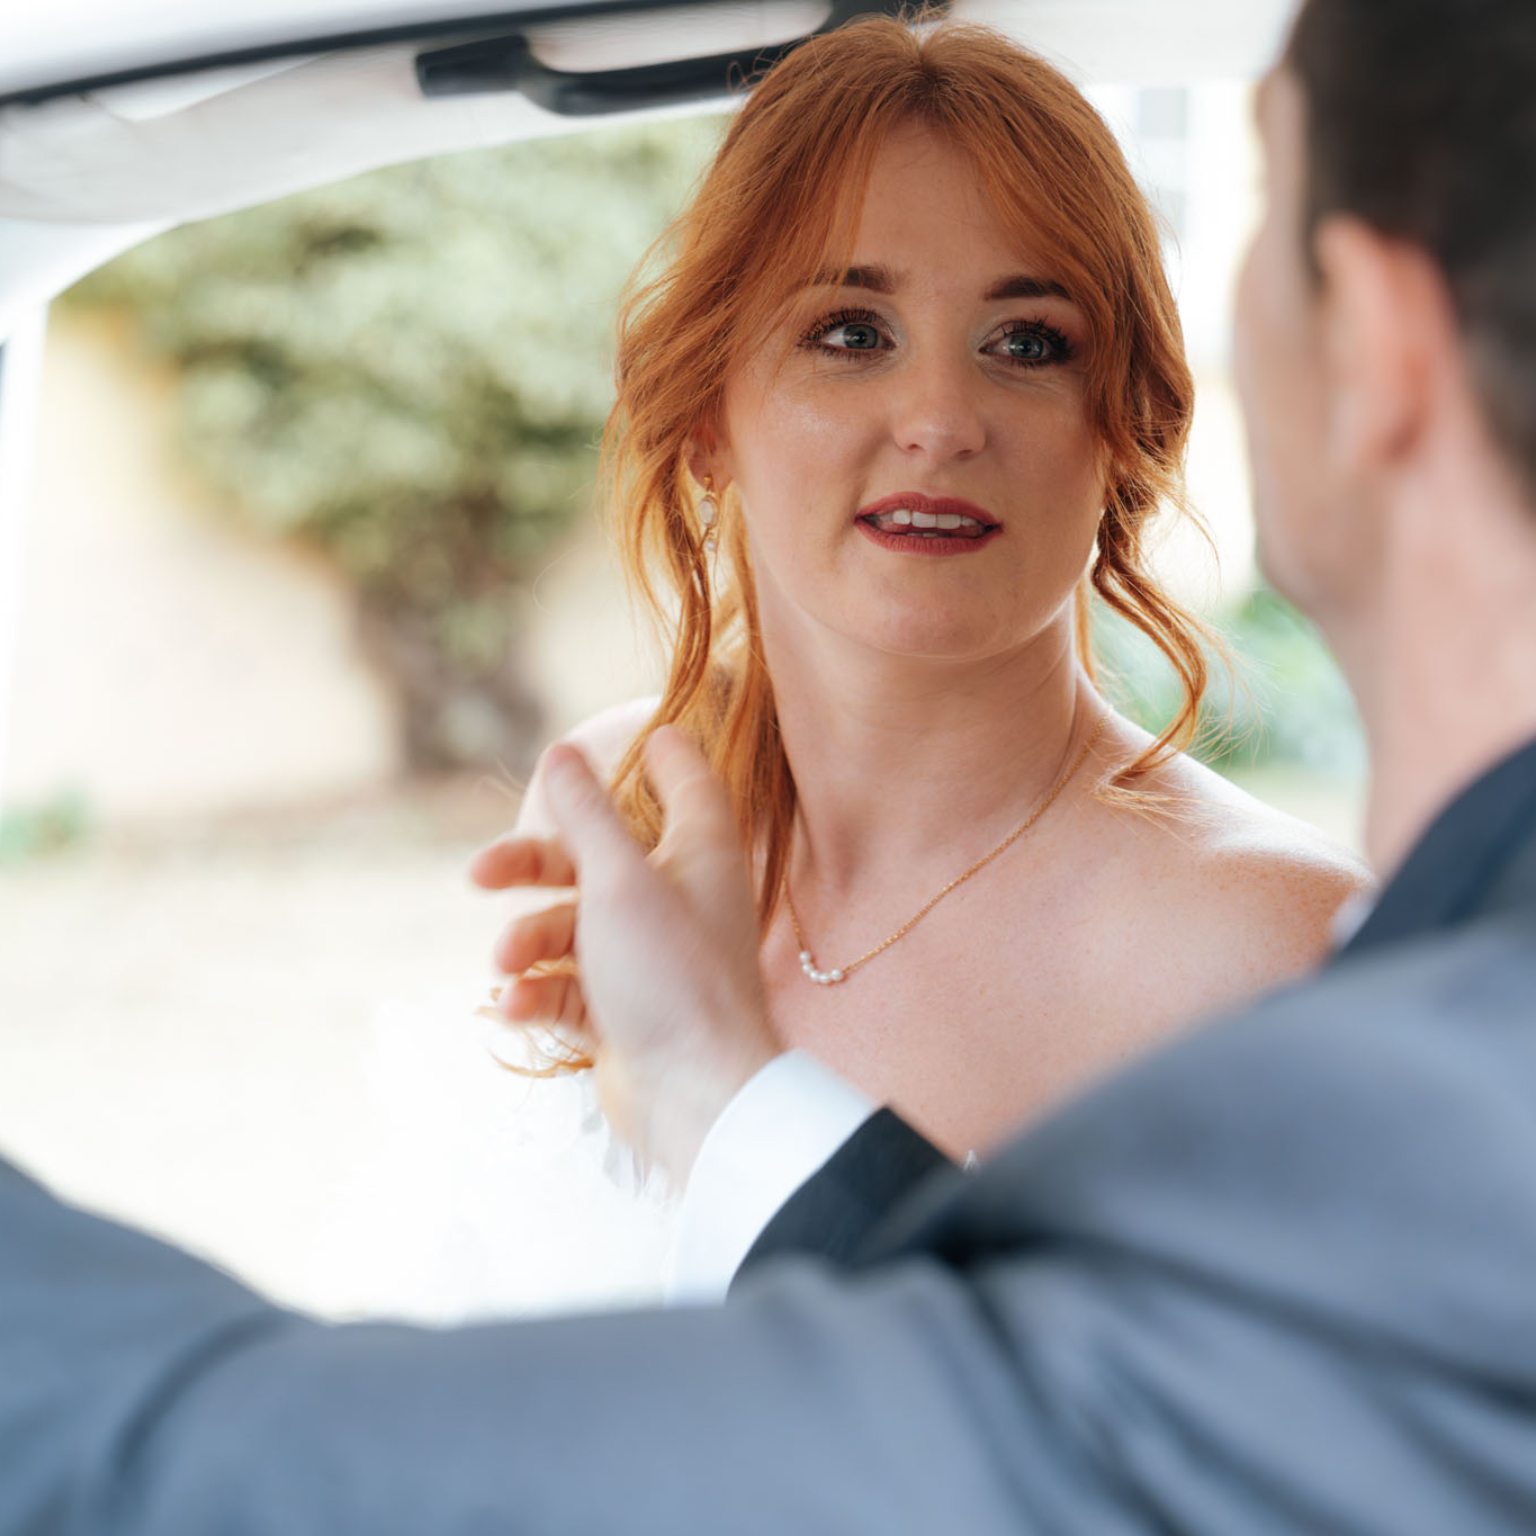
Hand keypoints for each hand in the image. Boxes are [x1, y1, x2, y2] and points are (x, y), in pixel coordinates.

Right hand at [470, 727, 780, 1181]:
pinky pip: (565, 986)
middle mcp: (677, 899)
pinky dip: (536, 992)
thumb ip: (586, 816)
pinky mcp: (622, 1012)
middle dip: (530, 868)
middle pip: (594, 859)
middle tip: (477, 876)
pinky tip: (515, 1007)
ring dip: (527, 944)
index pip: (688, 786)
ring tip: (507, 967)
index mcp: (698, 854)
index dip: (666, 758)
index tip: (645, 736)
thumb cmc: (672, 978)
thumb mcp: (618, 881)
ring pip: (569, 928)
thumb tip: (561, 751)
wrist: (696, 1098)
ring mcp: (648, 959)